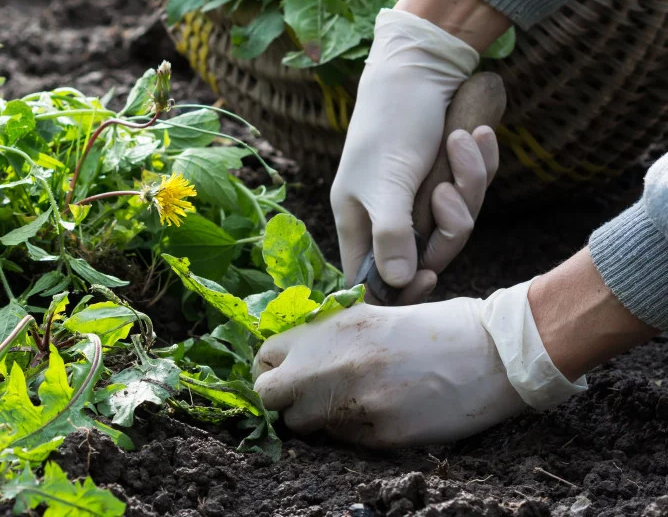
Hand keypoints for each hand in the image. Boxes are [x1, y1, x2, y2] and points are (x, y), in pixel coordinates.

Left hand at [251, 282, 585, 447]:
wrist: (493, 353)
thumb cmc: (436, 327)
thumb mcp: (371, 315)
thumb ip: (328, 337)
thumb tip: (294, 360)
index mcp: (328, 329)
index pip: (264, 356)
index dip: (276, 367)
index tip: (290, 371)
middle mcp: (330, 365)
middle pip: (269, 395)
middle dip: (283, 397)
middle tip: (308, 395)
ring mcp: (352, 403)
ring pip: (302, 425)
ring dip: (318, 418)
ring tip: (350, 403)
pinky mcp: (377, 435)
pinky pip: (343, 442)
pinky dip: (354, 432)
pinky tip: (382, 412)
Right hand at [331, 9, 488, 303]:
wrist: (421, 67)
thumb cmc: (392, 123)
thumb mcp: (387, 182)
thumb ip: (392, 234)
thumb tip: (398, 283)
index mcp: (359, 219)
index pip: (371, 276)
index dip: (399, 287)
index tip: (428, 276)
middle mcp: (388, 213)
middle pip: (427, 252)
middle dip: (448, 224)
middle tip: (448, 192)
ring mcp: (420, 196)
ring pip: (457, 221)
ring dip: (468, 183)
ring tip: (462, 142)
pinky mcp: (448, 176)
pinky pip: (473, 191)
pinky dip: (479, 163)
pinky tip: (477, 134)